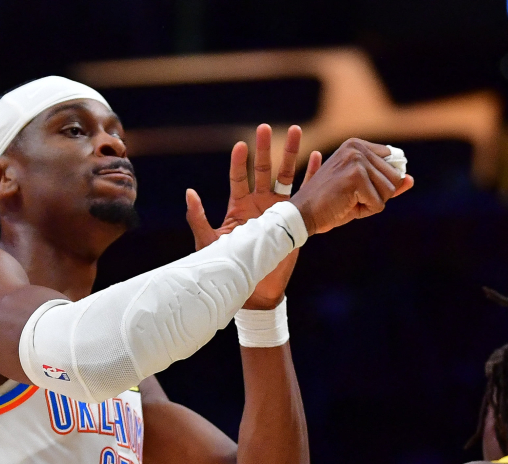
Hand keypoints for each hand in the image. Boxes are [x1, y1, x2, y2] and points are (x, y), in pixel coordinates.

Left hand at [185, 123, 317, 309]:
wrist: (253, 291)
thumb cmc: (228, 268)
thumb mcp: (209, 242)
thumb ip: (198, 218)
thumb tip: (189, 193)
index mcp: (239, 207)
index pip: (239, 177)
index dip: (239, 162)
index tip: (240, 145)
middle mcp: (259, 204)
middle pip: (263, 170)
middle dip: (265, 149)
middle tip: (265, 127)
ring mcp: (277, 210)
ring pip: (285, 176)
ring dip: (289, 154)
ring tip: (294, 131)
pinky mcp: (293, 220)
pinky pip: (305, 194)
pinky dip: (312, 176)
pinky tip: (318, 157)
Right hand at [291, 138, 413, 235]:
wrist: (302, 214)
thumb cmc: (330, 203)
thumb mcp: (362, 191)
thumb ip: (387, 184)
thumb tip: (411, 180)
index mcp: (357, 145)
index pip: (392, 164)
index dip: (380, 184)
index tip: (357, 188)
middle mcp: (357, 148)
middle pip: (394, 178)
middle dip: (378, 195)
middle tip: (352, 197)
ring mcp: (356, 160)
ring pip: (389, 191)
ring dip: (371, 203)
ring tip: (348, 201)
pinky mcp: (356, 177)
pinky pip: (378, 204)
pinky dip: (365, 211)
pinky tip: (346, 206)